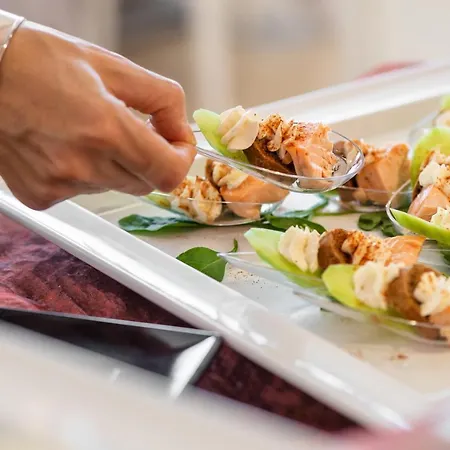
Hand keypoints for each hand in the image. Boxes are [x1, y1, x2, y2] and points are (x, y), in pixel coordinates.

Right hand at [0, 21, 195, 209]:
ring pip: (115, 186)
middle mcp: (82, 165)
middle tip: (131, 128)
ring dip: (115, 163)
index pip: (168, 173)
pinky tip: (64, 145)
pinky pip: (84, 191)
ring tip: (86, 130)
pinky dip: (86, 172)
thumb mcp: (111, 65)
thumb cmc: (39, 61)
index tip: (177, 145)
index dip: (181, 160)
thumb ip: (162, 98)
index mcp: (106, 129)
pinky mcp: (40, 195)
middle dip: (148, 157)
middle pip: (145, 182)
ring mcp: (59, 185)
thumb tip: (182, 130)